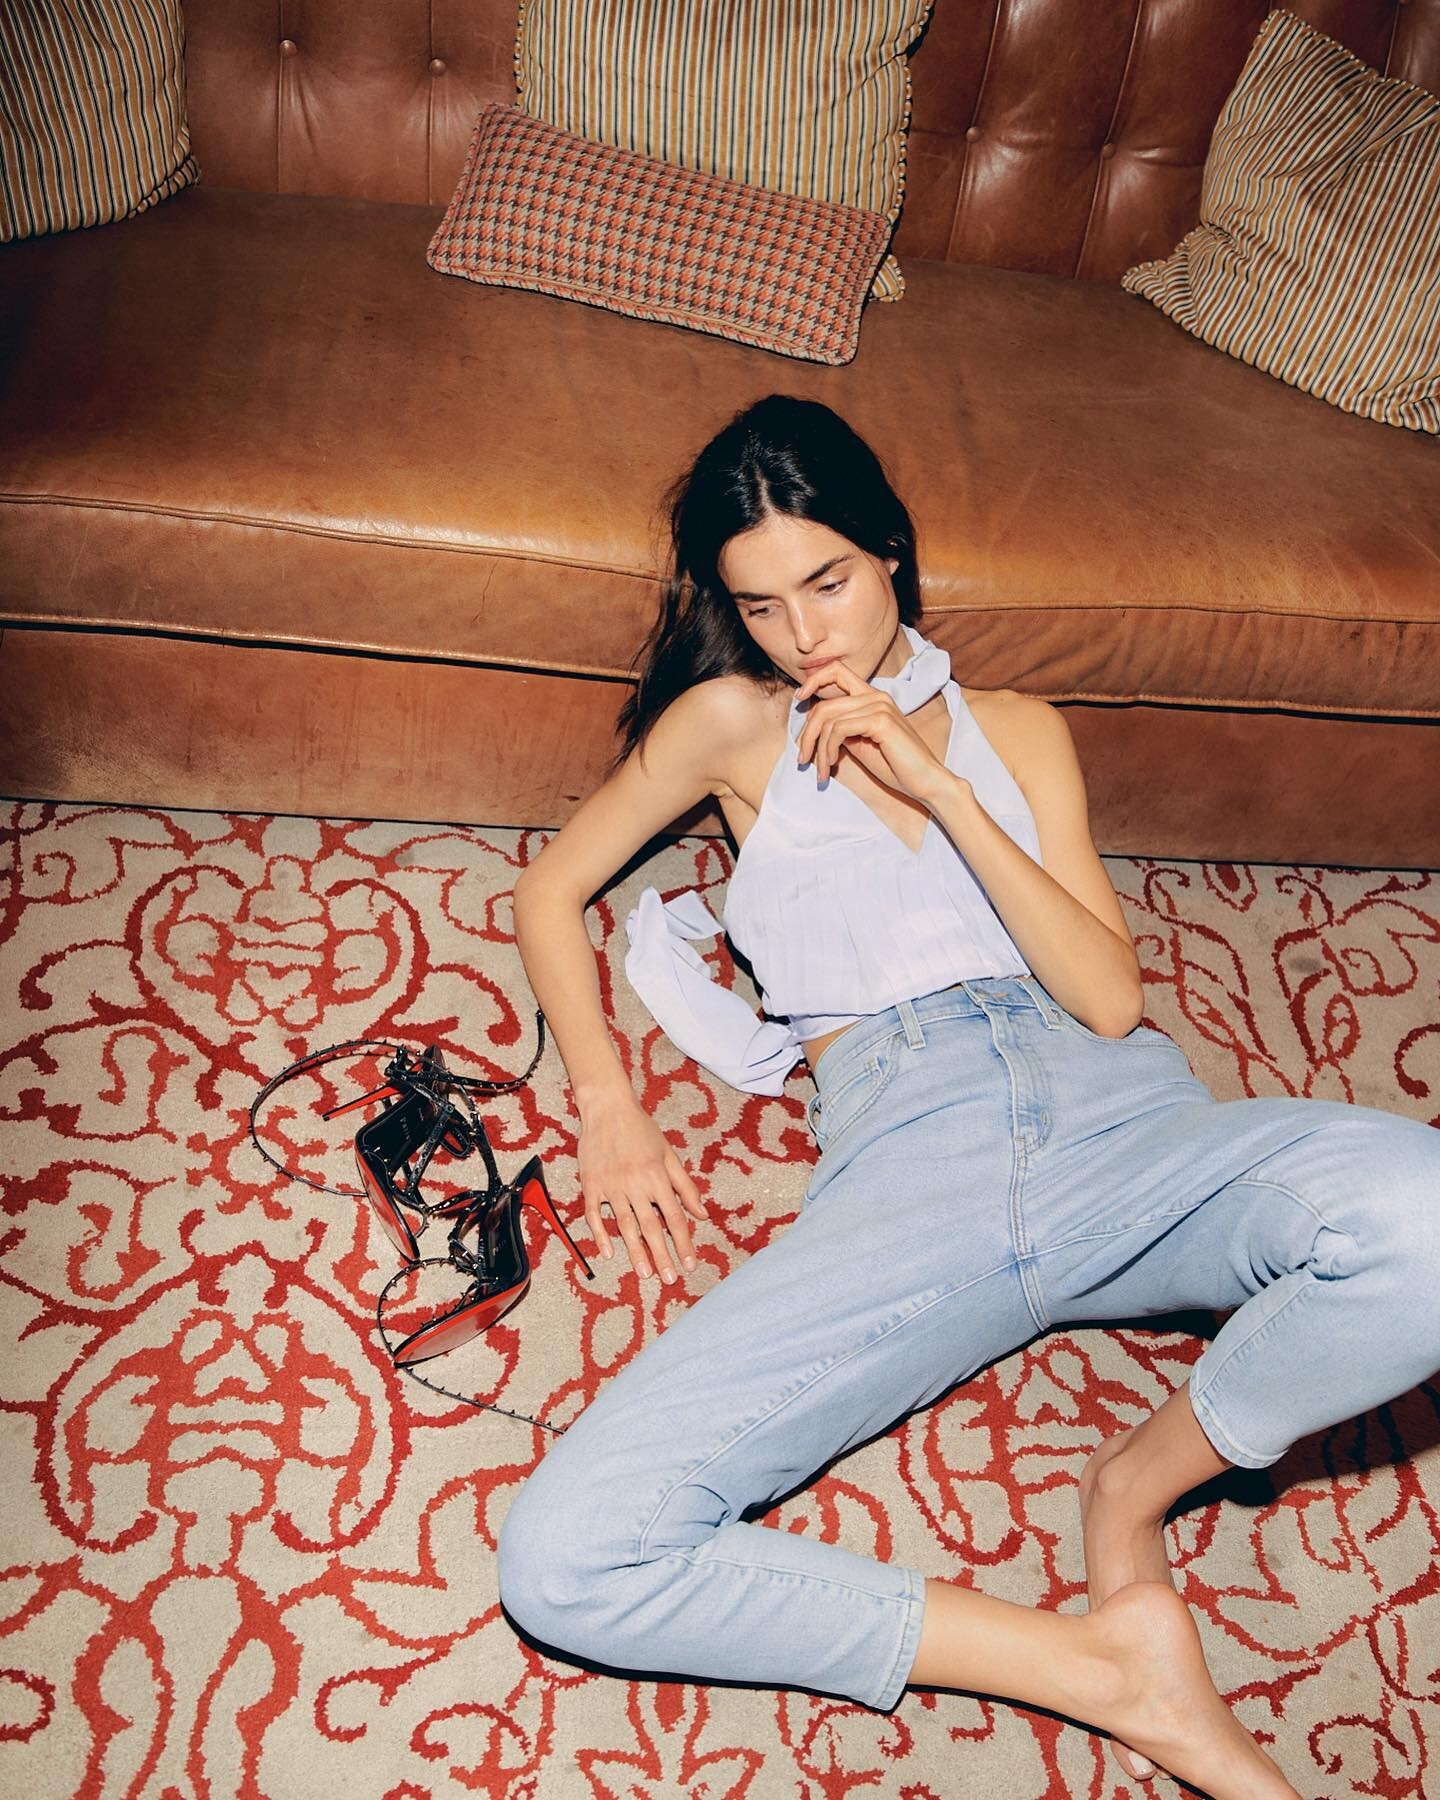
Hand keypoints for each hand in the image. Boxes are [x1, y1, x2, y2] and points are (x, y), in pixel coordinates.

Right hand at [576, 1095, 707, 1283]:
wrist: (607, 1107)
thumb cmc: (641, 1129)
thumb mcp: (669, 1154)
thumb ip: (685, 1186)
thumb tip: (702, 1213)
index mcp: (657, 1177)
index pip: (675, 1217)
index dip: (684, 1243)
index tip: (689, 1263)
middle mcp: (636, 1184)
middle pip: (651, 1226)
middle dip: (662, 1255)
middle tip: (669, 1279)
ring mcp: (611, 1185)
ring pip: (625, 1225)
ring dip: (635, 1251)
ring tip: (645, 1273)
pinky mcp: (591, 1184)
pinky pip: (595, 1214)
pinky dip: (600, 1234)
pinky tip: (608, 1252)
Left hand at [793, 657, 955, 806]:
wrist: (925, 781)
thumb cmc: (896, 766)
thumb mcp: (860, 743)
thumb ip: (841, 729)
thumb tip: (814, 724)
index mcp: (872, 697)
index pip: (837, 672)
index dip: (814, 680)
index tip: (799, 700)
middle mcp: (876, 695)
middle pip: (824, 704)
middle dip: (807, 734)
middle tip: (802, 759)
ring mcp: (879, 706)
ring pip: (828, 719)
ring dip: (817, 748)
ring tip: (820, 770)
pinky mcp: (881, 721)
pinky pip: (839, 729)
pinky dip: (828, 748)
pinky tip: (832, 764)